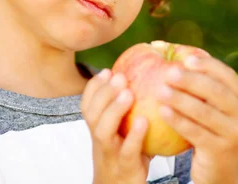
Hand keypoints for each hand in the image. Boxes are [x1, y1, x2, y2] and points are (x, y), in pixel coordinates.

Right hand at [81, 68, 150, 183]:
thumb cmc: (125, 156)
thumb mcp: (122, 132)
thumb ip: (129, 110)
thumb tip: (149, 79)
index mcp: (98, 128)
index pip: (87, 105)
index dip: (94, 87)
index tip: (107, 71)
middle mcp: (100, 139)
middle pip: (93, 114)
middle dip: (104, 93)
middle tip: (120, 76)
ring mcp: (110, 153)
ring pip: (104, 131)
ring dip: (114, 110)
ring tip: (129, 93)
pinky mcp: (125, 167)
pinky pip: (127, 151)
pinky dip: (134, 135)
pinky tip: (144, 121)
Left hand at [156, 56, 237, 183]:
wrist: (221, 171)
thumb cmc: (207, 128)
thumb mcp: (208, 105)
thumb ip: (194, 80)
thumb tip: (160, 46)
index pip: (226, 74)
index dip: (207, 64)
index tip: (185, 58)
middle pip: (216, 91)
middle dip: (191, 80)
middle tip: (168, 72)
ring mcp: (233, 133)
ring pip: (205, 112)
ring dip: (181, 99)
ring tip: (159, 90)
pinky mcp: (219, 150)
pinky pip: (196, 132)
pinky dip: (178, 120)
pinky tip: (161, 112)